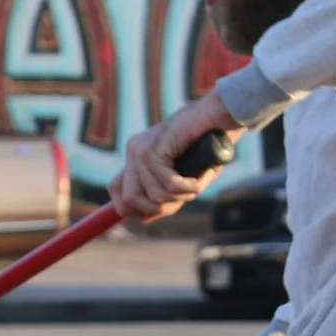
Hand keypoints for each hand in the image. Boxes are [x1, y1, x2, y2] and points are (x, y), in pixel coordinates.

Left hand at [110, 91, 239, 221]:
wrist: (219, 116)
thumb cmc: (205, 145)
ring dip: (180, 198)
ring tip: (196, 185)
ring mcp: (141, 149)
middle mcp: (134, 151)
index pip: (116, 192)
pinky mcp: (155, 149)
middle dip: (161, 208)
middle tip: (185, 198)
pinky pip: (169, 185)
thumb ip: (162, 196)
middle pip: (130, 200)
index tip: (161, 208)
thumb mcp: (180, 177)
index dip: (134, 209)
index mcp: (136, 155)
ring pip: (153, 196)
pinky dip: (188, 188)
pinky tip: (199, 180)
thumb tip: (142, 219)